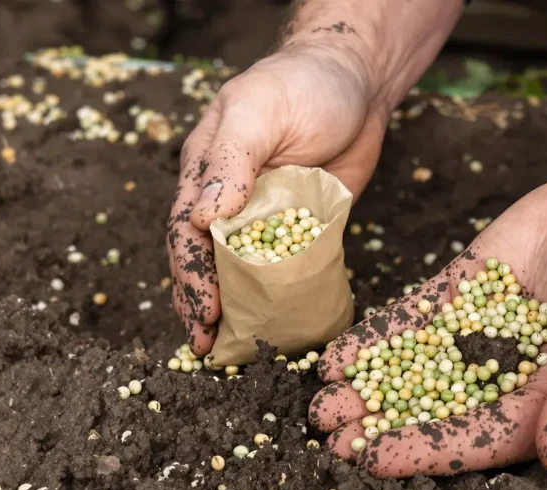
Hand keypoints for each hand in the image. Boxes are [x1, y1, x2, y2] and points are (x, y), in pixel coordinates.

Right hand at [167, 44, 388, 354]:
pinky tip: (276, 326)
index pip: (187, 232)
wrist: (359, 80)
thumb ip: (231, 161)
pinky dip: (277, 297)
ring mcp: (265, 217)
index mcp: (205, 172)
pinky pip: (285, 268)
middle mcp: (229, 200)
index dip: (192, 273)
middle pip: (207, 261)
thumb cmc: (301, 84)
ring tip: (228, 350)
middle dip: (202, 304)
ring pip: (241, 271)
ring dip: (233, 309)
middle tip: (207, 345)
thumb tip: (202, 218)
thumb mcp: (260, 112)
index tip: (205, 309)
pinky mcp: (302, 227)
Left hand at [309, 168, 546, 476]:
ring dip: (372, 385)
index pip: (485, 437)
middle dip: (384, 423)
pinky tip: (342, 351)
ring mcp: (488, 329)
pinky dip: (382, 336)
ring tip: (319, 398)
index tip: (373, 457)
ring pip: (420, 366)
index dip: (428, 450)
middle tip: (328, 432)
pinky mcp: (470, 288)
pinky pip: (419, 318)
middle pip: (440, 408)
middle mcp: (516, 373)